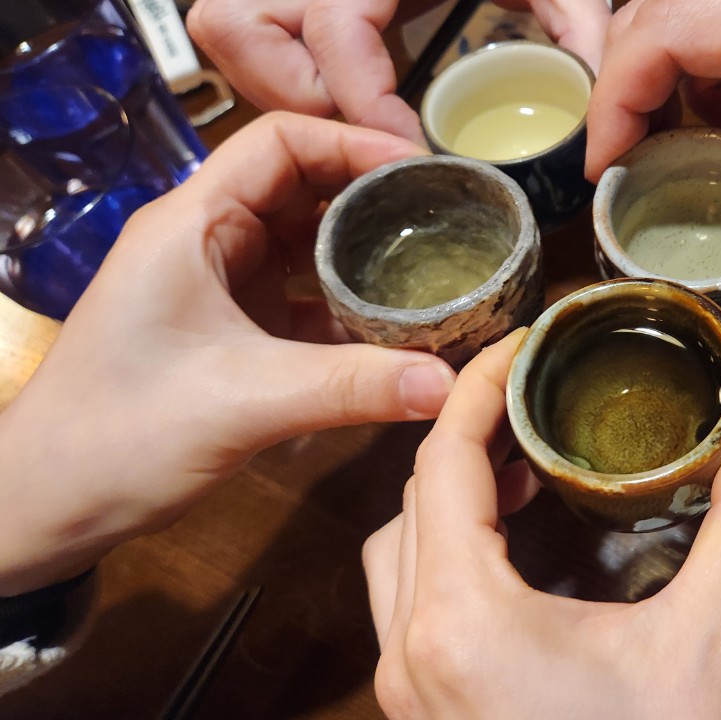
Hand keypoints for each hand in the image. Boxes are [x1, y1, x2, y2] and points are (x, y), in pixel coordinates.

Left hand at [0, 113, 454, 594]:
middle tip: (448, 216)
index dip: (353, 143)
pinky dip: (354, 308)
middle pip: (304, 187)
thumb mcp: (244, 401)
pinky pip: (308, 301)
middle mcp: (208, 242)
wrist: (53, 502)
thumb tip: (448, 381)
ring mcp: (222, 288)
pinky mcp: (236, 333)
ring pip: (310, 246)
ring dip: (369, 253)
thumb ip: (351, 387)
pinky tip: (401, 327)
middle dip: (374, 197)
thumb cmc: (118, 434)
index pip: (280, 143)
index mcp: (192, 225)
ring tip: (438, 263)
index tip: (422, 171)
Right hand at [187, 0, 611, 142]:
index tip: (411, 152)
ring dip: (281, 87)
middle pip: (240, 29)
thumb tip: (593, 91)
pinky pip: (245, 31)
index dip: (365, 101)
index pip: (338, 30)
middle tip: (370, 131)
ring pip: (228, 31)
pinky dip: (284, 74)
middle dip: (301, 96)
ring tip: (352, 116)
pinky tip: (346, 95)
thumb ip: (575, 17)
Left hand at [364, 331, 720, 718]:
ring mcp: (407, 696)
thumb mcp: (707, 643)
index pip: (442, 464)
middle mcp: (411, 656)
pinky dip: (444, 555)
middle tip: (535, 402)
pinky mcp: (423, 718)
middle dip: (468, 439)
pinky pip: (406, 608)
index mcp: (463, 622)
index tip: (522, 344)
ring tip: (523, 470)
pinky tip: (511, 552)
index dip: (476, 387)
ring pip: (394, 556)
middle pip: (410, 502)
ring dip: (446, 499)